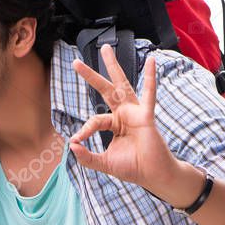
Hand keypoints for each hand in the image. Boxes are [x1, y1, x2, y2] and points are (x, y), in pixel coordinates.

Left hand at [70, 44, 180, 190]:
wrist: (152, 175)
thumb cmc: (132, 167)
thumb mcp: (103, 163)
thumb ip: (87, 157)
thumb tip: (71, 146)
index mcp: (115, 123)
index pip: (95, 120)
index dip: (84, 130)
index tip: (77, 141)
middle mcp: (124, 114)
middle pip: (105, 89)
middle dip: (91, 75)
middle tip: (75, 62)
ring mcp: (135, 112)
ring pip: (122, 85)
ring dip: (113, 66)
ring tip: (106, 49)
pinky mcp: (146, 116)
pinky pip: (149, 94)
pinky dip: (151, 78)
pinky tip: (152, 61)